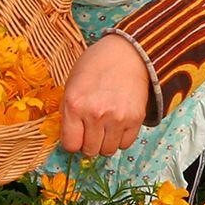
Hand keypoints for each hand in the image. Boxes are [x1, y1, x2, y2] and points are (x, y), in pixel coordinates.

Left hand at [59, 34, 155, 159]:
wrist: (127, 53)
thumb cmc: (95, 66)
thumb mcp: (72, 84)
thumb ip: (69, 112)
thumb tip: (70, 139)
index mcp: (74, 104)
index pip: (70, 144)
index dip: (72, 142)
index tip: (75, 136)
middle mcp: (95, 114)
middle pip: (90, 150)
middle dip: (88, 144)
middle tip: (91, 131)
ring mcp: (117, 118)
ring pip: (108, 151)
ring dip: (105, 143)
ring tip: (105, 127)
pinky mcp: (135, 119)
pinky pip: (125, 144)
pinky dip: (120, 139)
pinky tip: (117, 124)